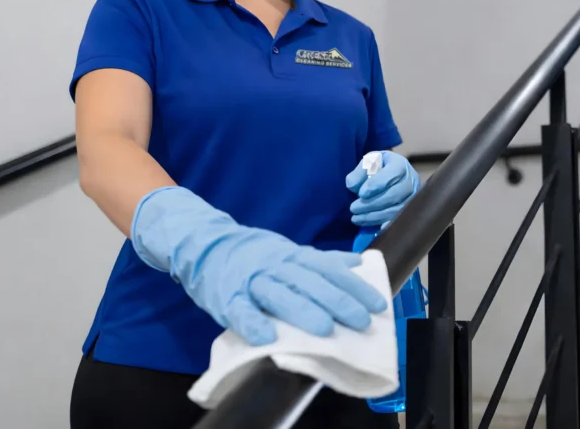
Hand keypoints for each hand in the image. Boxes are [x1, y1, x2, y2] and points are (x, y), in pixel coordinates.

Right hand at [131, 186, 387, 345]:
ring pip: (279, 294)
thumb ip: (320, 260)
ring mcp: (250, 280)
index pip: (329, 270)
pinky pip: (240, 310)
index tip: (377, 304)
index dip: (353, 287)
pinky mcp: (225, 296)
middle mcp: (275, 265)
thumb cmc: (252, 253)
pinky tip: (267, 338)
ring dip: (303, 312)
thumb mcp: (288, 251)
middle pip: (310, 282)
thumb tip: (357, 262)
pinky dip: (253, 323)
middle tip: (360, 321)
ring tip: (324, 330)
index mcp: (292, 255)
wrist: (202, 242)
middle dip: (337, 302)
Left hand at [345, 151, 420, 226]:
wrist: (389, 174)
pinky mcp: (411, 211)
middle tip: (353, 208)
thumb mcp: (367, 163)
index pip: (392, 173)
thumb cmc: (378, 167)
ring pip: (397, 210)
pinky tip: (374, 228)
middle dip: (372, 203)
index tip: (361, 193)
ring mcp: (413, 197)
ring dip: (375, 216)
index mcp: (400, 164)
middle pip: (395, 194)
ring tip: (356, 218)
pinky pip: (400, 220)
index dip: (376, 184)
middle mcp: (411, 180)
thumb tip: (352, 186)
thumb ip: (359, 172)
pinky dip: (387, 225)